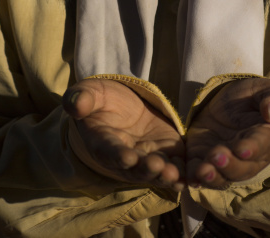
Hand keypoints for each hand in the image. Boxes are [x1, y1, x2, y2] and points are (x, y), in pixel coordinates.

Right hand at [63, 78, 184, 189]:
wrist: (122, 106)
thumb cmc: (101, 100)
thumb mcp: (91, 93)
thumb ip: (83, 98)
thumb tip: (74, 103)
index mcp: (103, 143)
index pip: (110, 152)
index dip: (118, 156)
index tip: (127, 157)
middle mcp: (125, 157)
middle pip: (136, 169)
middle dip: (146, 170)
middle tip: (157, 167)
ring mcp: (147, 157)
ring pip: (156, 172)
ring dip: (166, 176)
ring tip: (175, 175)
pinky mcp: (167, 152)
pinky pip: (176, 165)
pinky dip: (184, 172)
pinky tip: (194, 176)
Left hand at [186, 77, 269, 187]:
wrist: (230, 101)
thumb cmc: (254, 96)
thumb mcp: (267, 90)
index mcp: (267, 138)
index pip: (261, 146)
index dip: (252, 148)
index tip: (241, 149)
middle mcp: (249, 158)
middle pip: (241, 168)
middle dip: (228, 165)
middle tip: (216, 156)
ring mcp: (227, 161)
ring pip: (222, 176)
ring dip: (212, 176)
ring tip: (202, 170)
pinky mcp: (204, 159)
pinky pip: (200, 173)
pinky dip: (195, 177)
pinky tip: (189, 179)